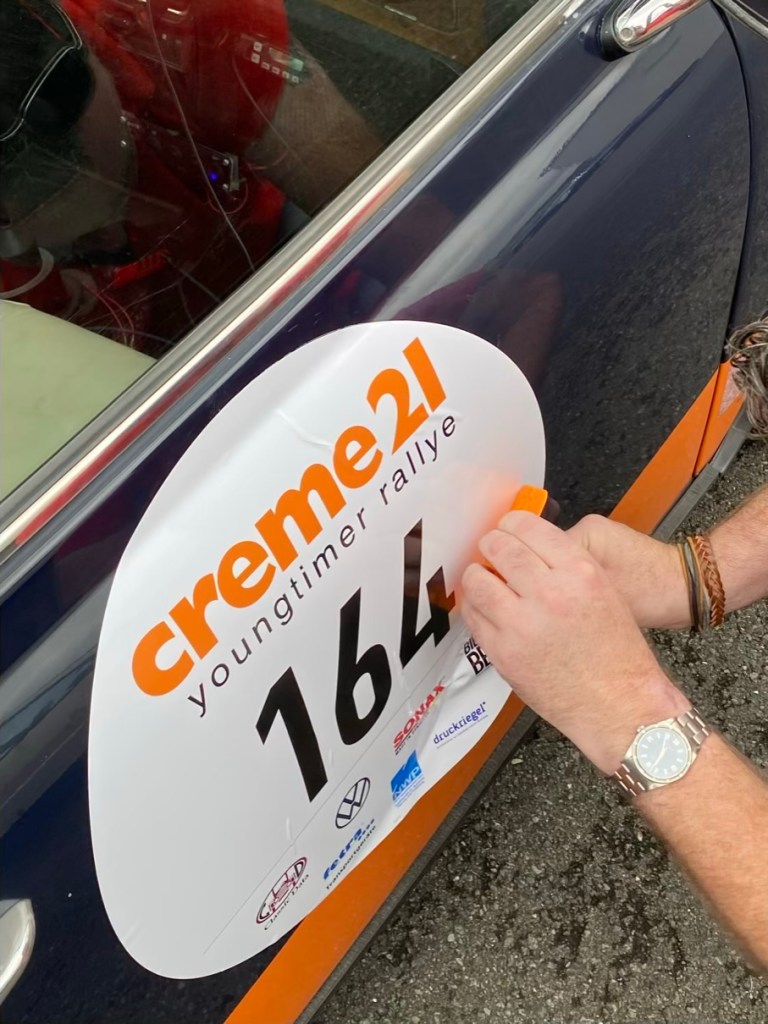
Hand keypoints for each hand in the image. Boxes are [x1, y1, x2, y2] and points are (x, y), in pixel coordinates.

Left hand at [461, 513, 689, 772]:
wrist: (620, 706)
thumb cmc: (618, 654)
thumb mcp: (606, 591)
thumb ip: (566, 565)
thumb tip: (528, 545)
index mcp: (580, 572)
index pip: (529, 527)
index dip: (511, 524)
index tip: (507, 528)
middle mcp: (549, 593)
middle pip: (499, 547)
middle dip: (491, 544)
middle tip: (490, 549)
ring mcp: (521, 623)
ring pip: (477, 579)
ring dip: (477, 574)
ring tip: (483, 577)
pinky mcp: (502, 652)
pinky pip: (473, 615)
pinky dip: (473, 605)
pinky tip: (482, 605)